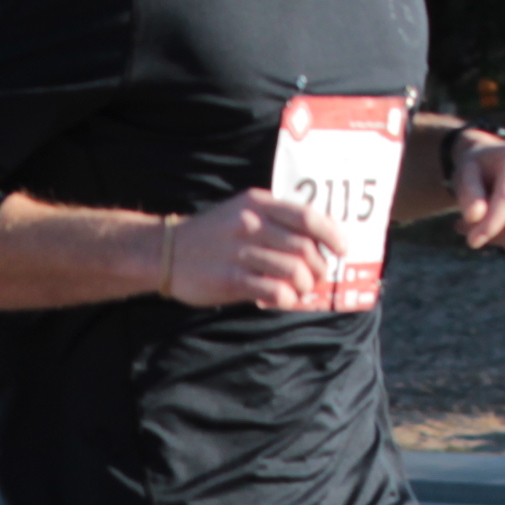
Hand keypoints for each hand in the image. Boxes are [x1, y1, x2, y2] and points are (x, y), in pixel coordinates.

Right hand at [158, 188, 353, 311]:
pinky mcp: (230, 279)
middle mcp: (251, 224)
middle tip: (317, 278)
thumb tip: (314, 244)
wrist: (163, 251)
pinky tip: (282, 300)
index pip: (307, 217)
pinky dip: (286, 299)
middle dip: (319, 268)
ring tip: (300, 291)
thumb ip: (274, 221)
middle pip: (304, 248)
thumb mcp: (241, 210)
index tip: (341, 250)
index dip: (331, 235)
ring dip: (304, 286)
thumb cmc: (210, 234)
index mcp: (258, 204)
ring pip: (293, 271)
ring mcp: (240, 252)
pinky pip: (273, 291)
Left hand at [453, 133, 504, 255]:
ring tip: (483, 225)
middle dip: (489, 231)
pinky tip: (503, 235)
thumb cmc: (477, 171)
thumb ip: (468, 194)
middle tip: (466, 226)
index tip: (472, 241)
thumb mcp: (464, 175)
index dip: (491, 224)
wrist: (494, 165)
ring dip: (500, 239)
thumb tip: (475, 216)